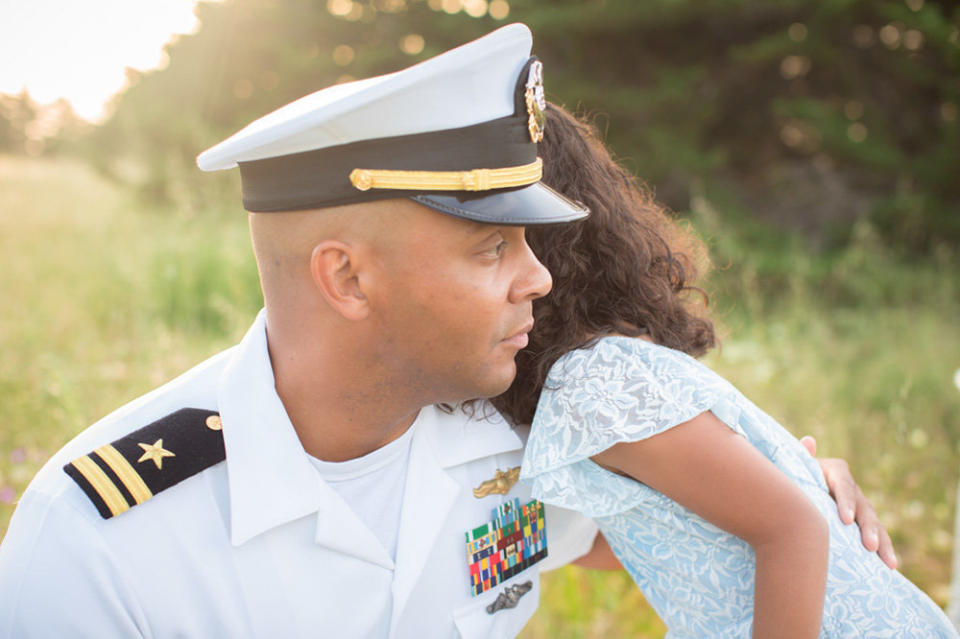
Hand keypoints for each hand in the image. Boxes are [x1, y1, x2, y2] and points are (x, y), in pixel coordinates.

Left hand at [800, 435, 897, 568]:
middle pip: (864, 507)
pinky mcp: (863, 523)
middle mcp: (852, 489)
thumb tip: (808, 441)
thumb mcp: (796, 467)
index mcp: (836, 472)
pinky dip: (886, 550)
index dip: (846, 502)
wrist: (797, 489)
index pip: (844, 485)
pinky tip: (891, 566)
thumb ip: (803, 458)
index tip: (846, 520)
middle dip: (867, 528)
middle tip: (869, 546)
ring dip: (882, 542)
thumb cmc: (793, 476)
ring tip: (886, 560)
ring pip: (875, 523)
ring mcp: (860, 506)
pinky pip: (878, 536)